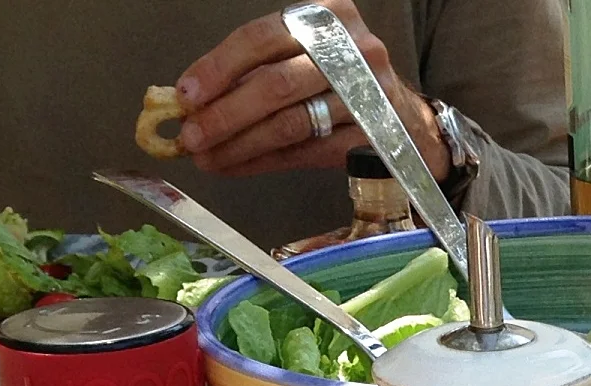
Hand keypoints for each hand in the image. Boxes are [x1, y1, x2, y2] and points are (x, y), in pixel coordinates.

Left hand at [174, 0, 448, 179]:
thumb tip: (190, 105)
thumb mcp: (301, 56)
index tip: (186, 96)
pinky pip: (307, 152)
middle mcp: (351, 48)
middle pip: (276, 83)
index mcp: (326, 14)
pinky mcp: (371, 136)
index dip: (219, 67)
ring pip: (290, 123)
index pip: (262, 37)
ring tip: (208, 158)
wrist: (404, 116)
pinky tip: (238, 166)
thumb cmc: (336, 80)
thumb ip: (252, 71)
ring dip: (241, 144)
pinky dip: (265, 161)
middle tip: (192, 137)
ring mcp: (367, 94)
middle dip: (225, 114)